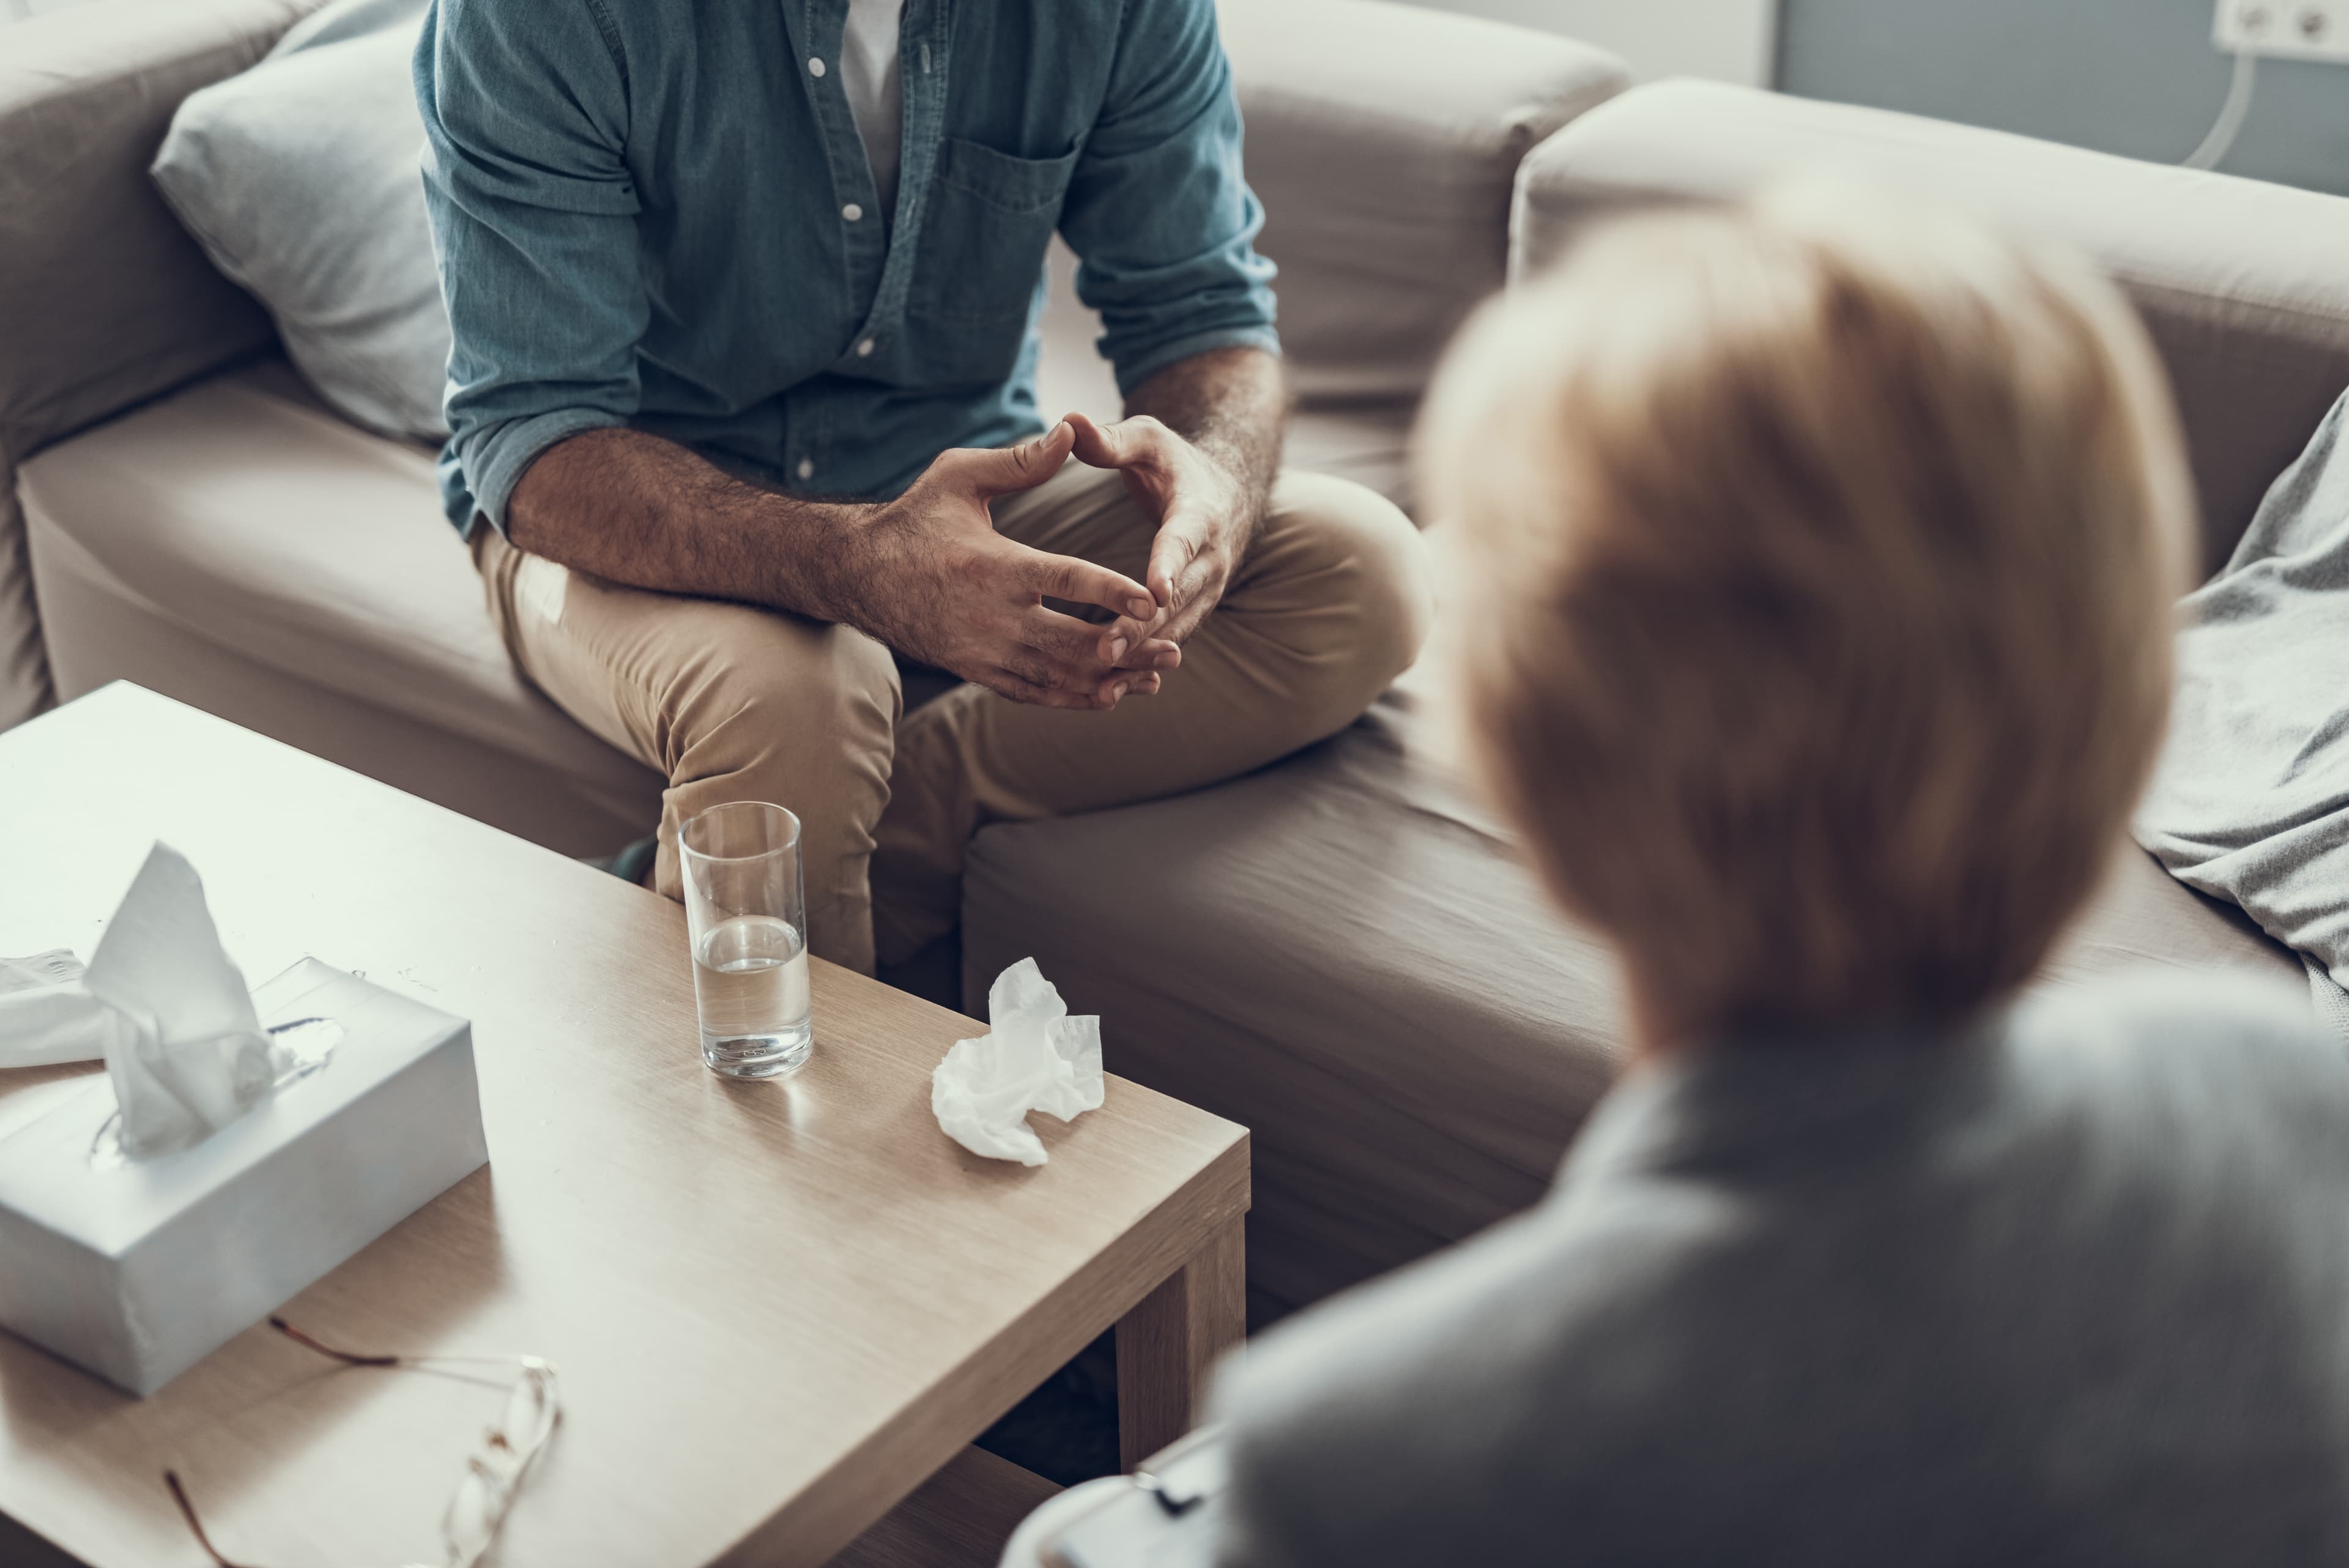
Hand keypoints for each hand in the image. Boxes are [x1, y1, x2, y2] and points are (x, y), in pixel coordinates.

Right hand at [848, 423, 1180, 708]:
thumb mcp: (957, 477)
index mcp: (993, 565)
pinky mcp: (977, 671)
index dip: (1110, 592)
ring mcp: (984, 650)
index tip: (1150, 600)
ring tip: (1157, 676)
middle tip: (1174, 649)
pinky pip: (1034, 692)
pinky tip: (1112, 694)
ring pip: (1059, 675)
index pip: (1064, 580)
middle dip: (1128, 649)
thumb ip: (1019, 461)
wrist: (858, 575)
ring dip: (1111, 679)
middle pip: (1073, 641)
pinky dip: (1075, 697)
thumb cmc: (914, 518)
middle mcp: (991, 616)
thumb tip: (1071, 429)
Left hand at [1066, 411, 1256, 667]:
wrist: (1222, 492)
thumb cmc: (1173, 462)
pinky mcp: (1195, 609)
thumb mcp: (1146, 439)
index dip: (1169, 566)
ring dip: (1142, 654)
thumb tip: (1069, 421)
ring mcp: (1206, 589)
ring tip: (1104, 680)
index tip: (1154, 590)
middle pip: (1177, 596)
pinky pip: (1171, 638)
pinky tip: (1111, 689)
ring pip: (1176, 627)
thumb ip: (1110, 439)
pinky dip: (1144, 662)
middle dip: (1144, 625)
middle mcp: (1211, 557)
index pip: (1183, 540)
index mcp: (1199, 512)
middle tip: (1105, 649)